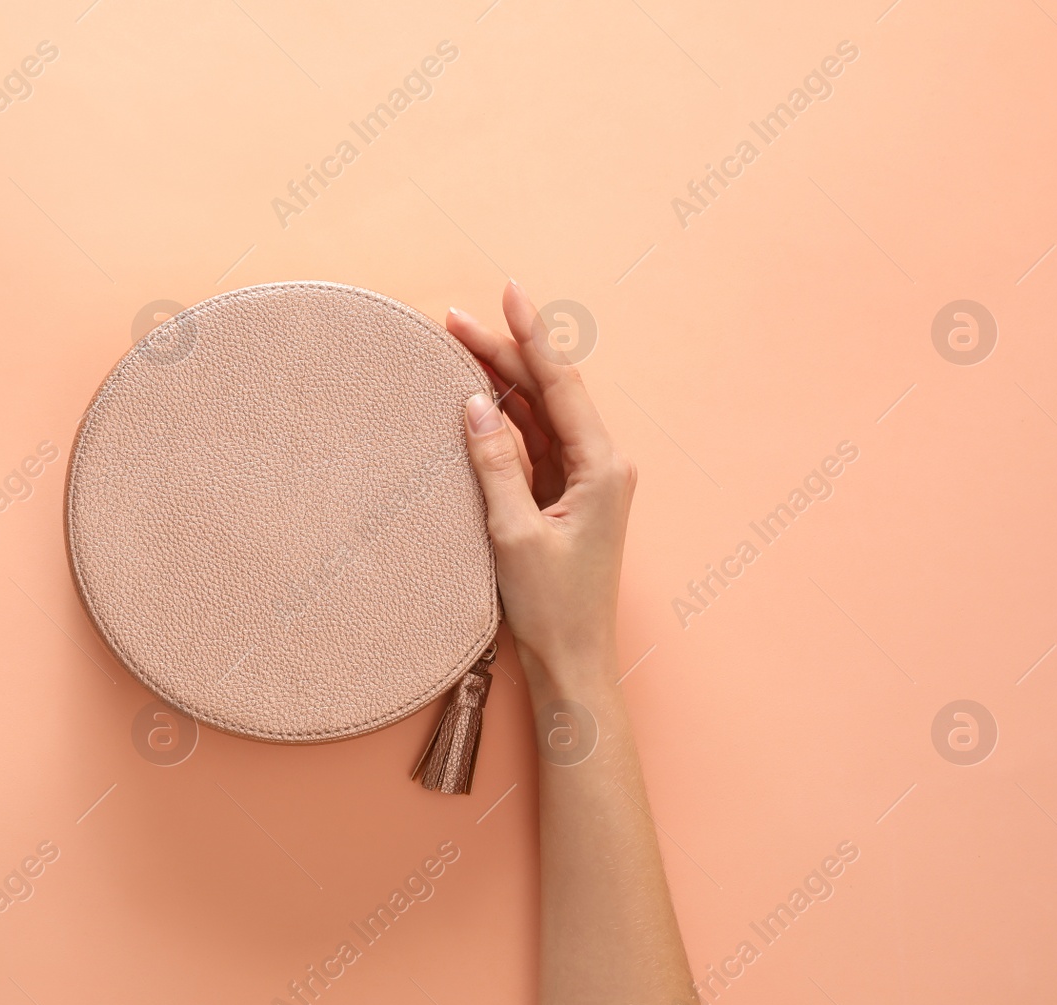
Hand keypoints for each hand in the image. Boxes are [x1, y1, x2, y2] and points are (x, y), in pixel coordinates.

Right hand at [447, 281, 635, 690]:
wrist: (573, 662)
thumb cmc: (553, 608)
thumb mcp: (514, 534)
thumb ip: (494, 464)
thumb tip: (475, 404)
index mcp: (603, 467)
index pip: (562, 383)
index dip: (533, 334)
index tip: (510, 291)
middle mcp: (600, 464)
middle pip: (548, 391)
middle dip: (504, 352)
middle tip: (452, 319)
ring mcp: (583, 479)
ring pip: (538, 413)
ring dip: (501, 381)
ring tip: (456, 345)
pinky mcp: (563, 497)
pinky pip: (532, 442)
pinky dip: (503, 418)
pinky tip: (475, 397)